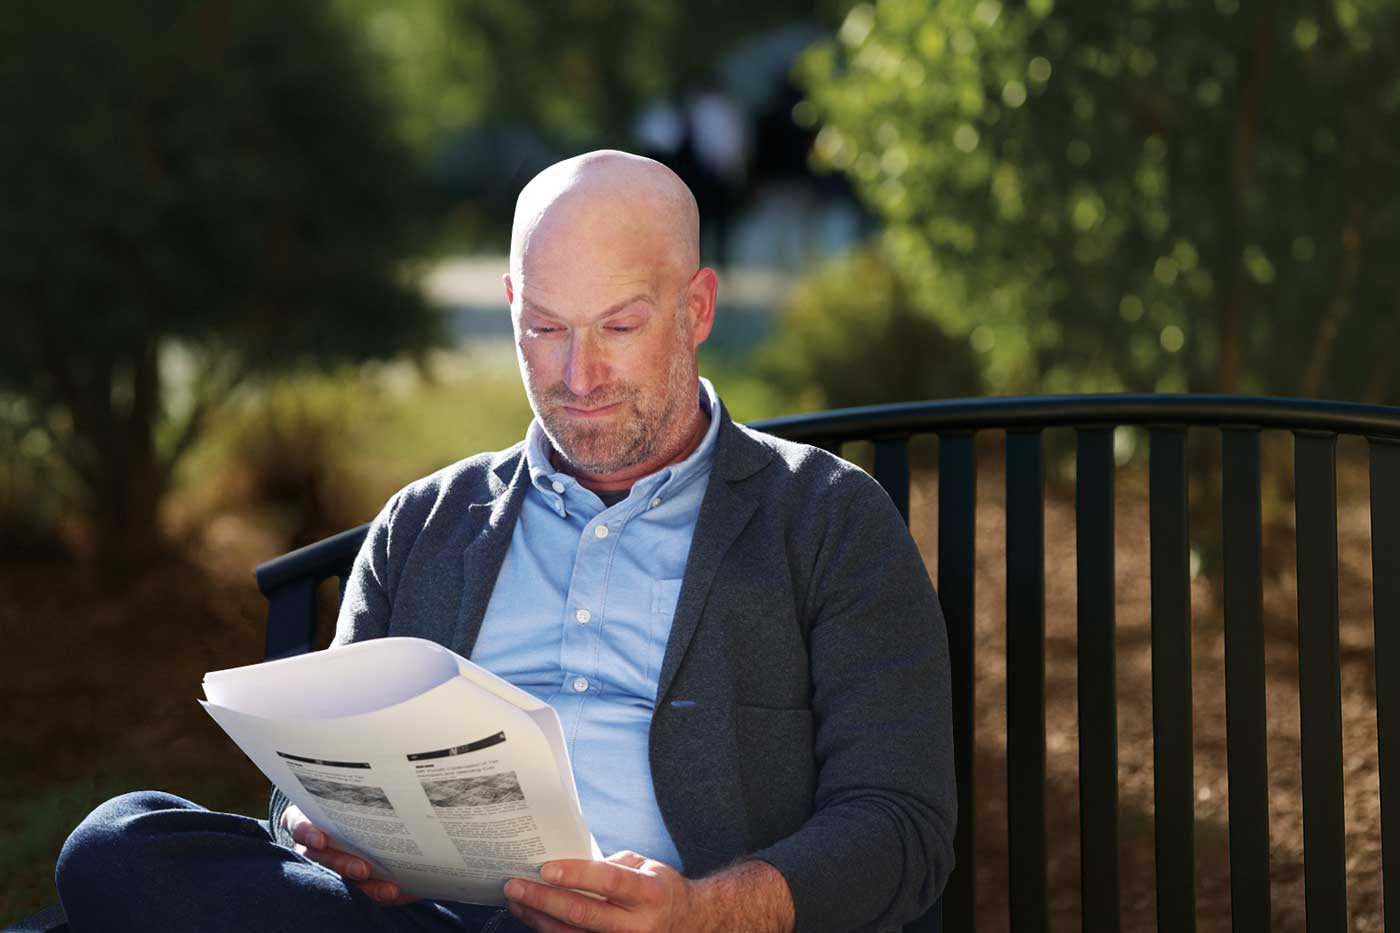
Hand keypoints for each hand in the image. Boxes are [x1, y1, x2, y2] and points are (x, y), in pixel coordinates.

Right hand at [281, 804, 418, 905]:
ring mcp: (326, 866)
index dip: (307, 832)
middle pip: (320, 858)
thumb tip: (385, 781)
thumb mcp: (350, 796)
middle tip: (364, 870)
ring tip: (388, 890)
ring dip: (365, 888)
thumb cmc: (351, 801)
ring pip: (339, 881)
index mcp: (308, 818)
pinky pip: (359, 894)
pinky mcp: (344, 882)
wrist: (362, 814)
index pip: (298, 824)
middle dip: (343, 864)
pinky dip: (380, 893)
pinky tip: (401, 893)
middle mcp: (311, 844)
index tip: (321, 840)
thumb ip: (358, 796)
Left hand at [503, 851, 700, 932]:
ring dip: (538, 917)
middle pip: (583, 913)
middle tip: (515, 884)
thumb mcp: (644, 867)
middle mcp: (637, 925)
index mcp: (649, 892)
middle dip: (543, 898)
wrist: (686, 923)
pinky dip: (549, 930)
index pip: (608, 882)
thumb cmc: (659, 889)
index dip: (576, 875)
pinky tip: (533, 916)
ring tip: (516, 899)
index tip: (546, 868)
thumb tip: (565, 862)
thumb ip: (609, 866)